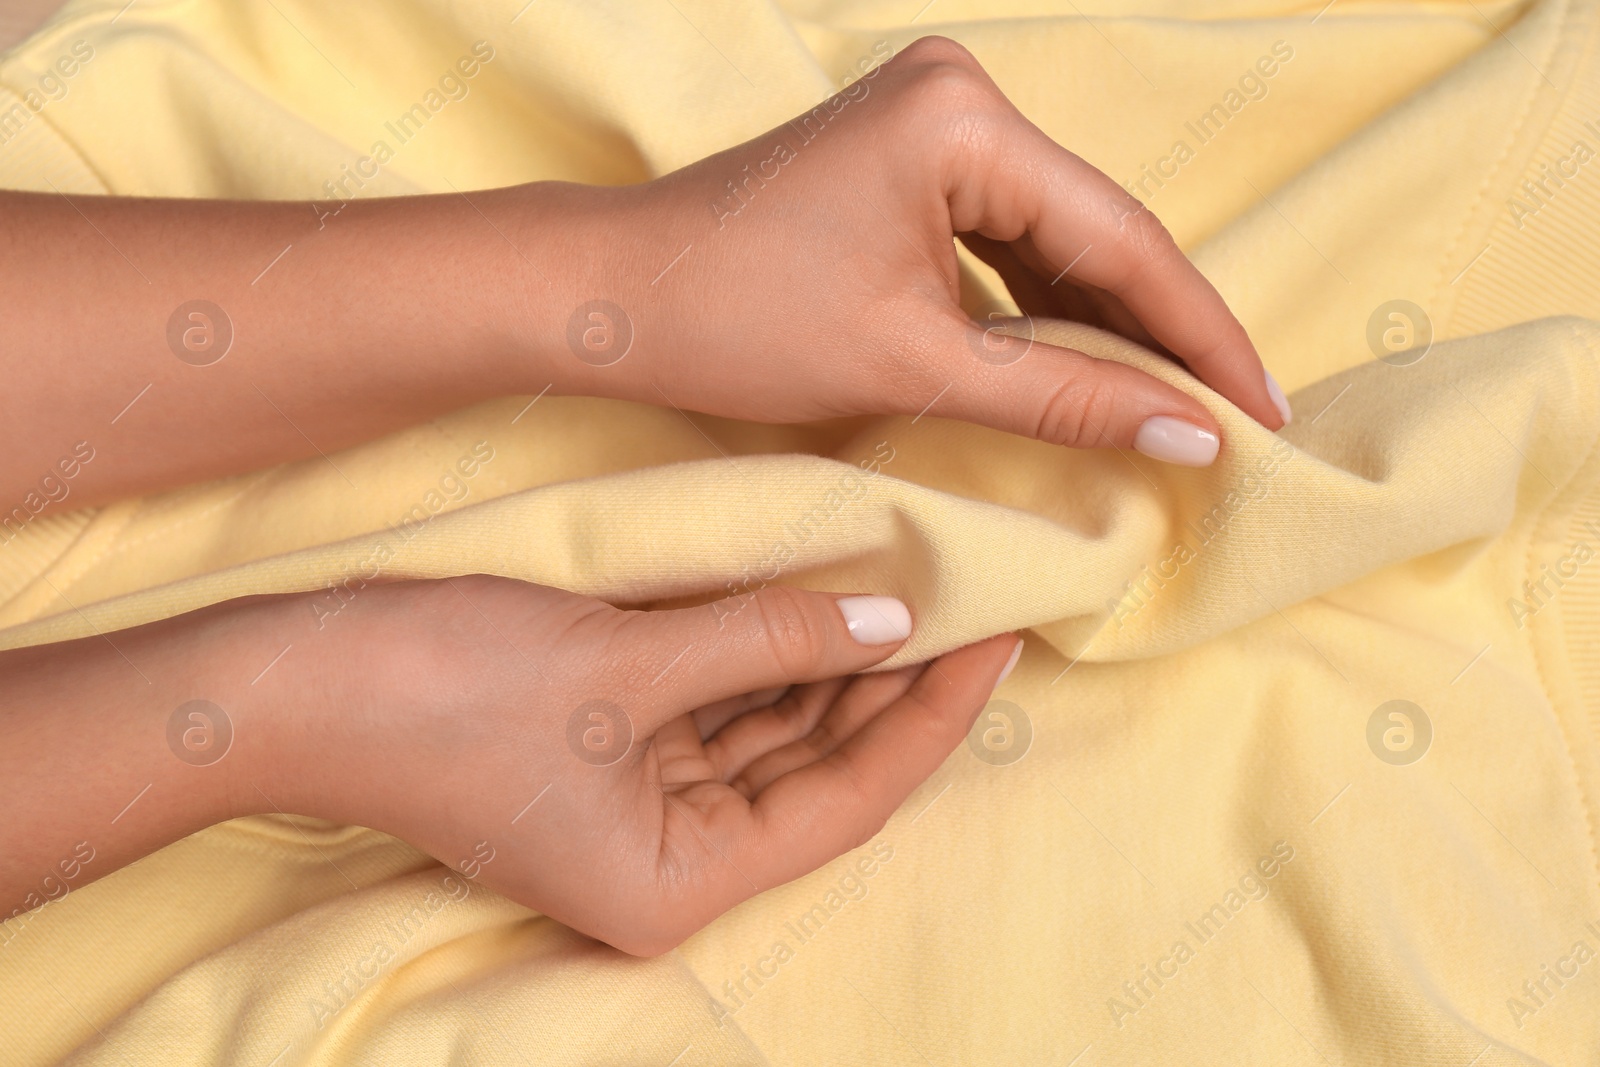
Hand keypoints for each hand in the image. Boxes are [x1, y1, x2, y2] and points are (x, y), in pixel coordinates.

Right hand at [252, 576, 1020, 954]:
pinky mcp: (611, 753)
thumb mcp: (626, 662)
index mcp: (676, 883)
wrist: (288, 682)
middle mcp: (669, 861)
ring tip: (916, 590)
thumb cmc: (442, 690)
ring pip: (774, 734)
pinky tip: (825, 600)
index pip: (847, 798)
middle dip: (891, 686)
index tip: (996, 640)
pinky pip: (720, 707)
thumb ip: (767, 640)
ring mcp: (638, 808)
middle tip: (971, 599)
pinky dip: (769, 656)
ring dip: (835, 665)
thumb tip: (887, 624)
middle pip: (817, 768)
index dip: (928, 718)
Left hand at [545, 35, 1290, 466]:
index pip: (1120, 241)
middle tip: (1236, 420)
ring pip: (1054, 240)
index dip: (1199, 336)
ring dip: (1108, 325)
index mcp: (964, 122)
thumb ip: (1064, 395)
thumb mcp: (915, 365)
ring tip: (1178, 408)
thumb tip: (1188, 435)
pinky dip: (1043, 309)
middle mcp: (959, 97)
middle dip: (1161, 333)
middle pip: (1095, 232)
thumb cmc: (737, 321)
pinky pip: (1003, 241)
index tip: (1261, 413)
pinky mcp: (907, 161)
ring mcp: (931, 123)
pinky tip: (1090, 368)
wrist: (611, 297)